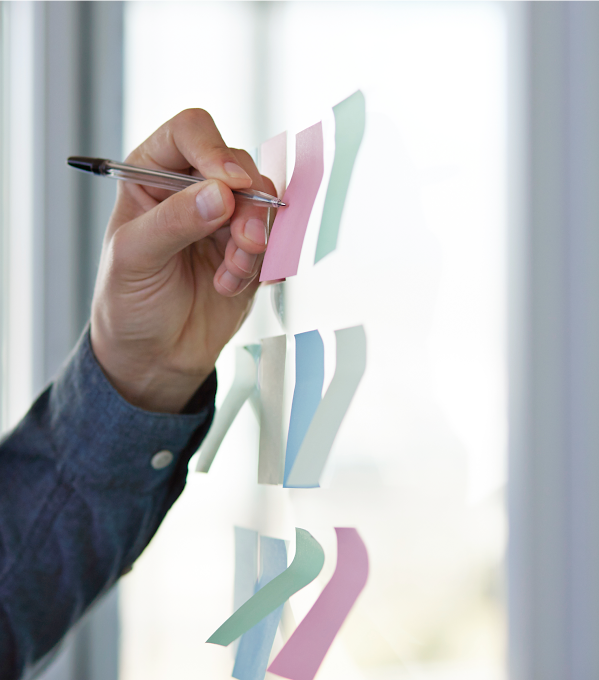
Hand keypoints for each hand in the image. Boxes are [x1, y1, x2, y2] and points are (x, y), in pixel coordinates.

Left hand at [90, 109, 275, 412]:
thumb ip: (175, 221)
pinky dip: (260, 265)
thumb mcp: (136, 257)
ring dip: (254, 241)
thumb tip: (222, 193)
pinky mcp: (247, 250)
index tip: (229, 185)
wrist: (155, 356)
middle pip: (238, 166)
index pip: (190, 133)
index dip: (213, 150)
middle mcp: (191, 190)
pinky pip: (273, 241)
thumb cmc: (129, 302)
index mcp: (152, 175)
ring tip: (230, 274)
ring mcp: (223, 220)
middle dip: (247, 205)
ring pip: (263, 203)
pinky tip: (229, 286)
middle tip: (243, 241)